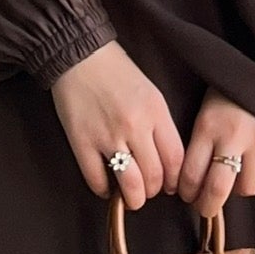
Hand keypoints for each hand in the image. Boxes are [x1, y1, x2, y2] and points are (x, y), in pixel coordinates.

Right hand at [49, 41, 184, 208]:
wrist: (79, 54)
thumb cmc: (117, 71)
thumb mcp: (151, 93)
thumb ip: (160, 125)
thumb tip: (165, 160)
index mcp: (155, 113)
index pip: (174, 160)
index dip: (175, 180)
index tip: (170, 185)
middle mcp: (135, 127)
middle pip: (154, 177)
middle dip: (154, 191)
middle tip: (148, 190)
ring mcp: (107, 136)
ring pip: (130, 185)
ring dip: (133, 198)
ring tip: (131, 198)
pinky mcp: (81, 142)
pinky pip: (97, 179)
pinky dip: (104, 190)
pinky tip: (106, 188)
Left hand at [177, 90, 254, 218]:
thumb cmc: (226, 94)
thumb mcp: (204, 112)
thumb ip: (198, 144)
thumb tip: (191, 183)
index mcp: (208, 126)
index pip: (191, 174)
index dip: (186, 191)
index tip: (186, 194)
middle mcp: (235, 135)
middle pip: (218, 189)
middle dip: (208, 205)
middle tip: (204, 207)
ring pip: (248, 187)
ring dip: (238, 187)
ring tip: (233, 177)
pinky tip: (253, 157)